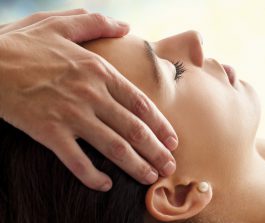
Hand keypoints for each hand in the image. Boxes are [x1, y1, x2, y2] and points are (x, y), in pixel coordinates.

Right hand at [0, 10, 177, 190]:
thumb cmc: (25, 43)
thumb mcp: (63, 23)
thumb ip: (97, 22)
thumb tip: (126, 26)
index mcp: (98, 71)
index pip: (140, 103)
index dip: (160, 125)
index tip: (173, 140)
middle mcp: (91, 95)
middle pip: (133, 129)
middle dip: (156, 151)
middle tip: (170, 167)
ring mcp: (70, 115)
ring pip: (113, 147)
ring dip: (135, 165)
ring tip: (151, 178)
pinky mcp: (48, 132)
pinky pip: (76, 161)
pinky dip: (92, 176)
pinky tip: (106, 186)